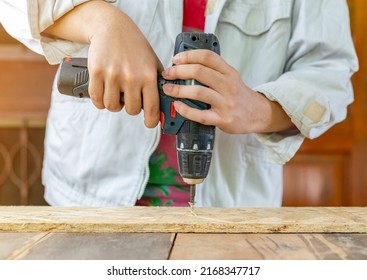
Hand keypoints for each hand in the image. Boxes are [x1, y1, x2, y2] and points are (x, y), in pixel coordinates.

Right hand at [44, 1, 162, 127]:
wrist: (113, 28)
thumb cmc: (135, 47)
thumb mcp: (153, 62)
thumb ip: (159, 83)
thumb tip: (165, 106)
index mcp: (148, 75)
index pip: (152, 108)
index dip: (152, 121)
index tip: (149, 123)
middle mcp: (131, 77)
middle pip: (131, 110)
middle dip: (131, 107)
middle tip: (129, 98)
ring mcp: (113, 75)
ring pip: (112, 107)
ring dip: (114, 105)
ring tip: (116, 95)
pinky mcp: (96, 72)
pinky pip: (97, 100)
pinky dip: (100, 101)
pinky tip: (104, 94)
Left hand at [161, 49, 294, 133]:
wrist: (258, 114)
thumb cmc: (239, 95)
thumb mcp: (231, 77)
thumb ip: (213, 71)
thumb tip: (185, 65)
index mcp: (229, 72)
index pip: (208, 57)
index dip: (189, 55)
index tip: (176, 59)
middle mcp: (228, 85)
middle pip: (200, 72)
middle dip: (179, 71)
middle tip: (167, 74)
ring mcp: (226, 103)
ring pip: (198, 92)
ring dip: (178, 90)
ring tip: (168, 89)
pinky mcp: (223, 119)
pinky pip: (200, 115)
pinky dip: (185, 110)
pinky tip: (177, 106)